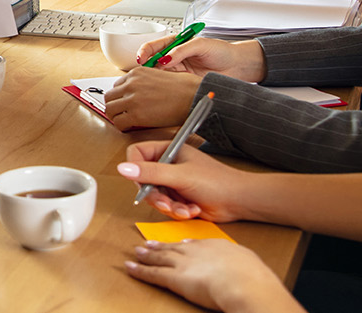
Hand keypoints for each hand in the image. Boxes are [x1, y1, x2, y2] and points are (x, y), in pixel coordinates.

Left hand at [105, 66, 207, 129]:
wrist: (194, 97)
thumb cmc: (185, 88)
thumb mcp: (160, 75)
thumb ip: (145, 82)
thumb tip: (140, 93)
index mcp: (137, 72)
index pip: (117, 85)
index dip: (120, 97)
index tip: (124, 103)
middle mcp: (131, 83)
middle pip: (109, 97)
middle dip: (115, 106)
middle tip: (121, 114)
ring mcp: (131, 98)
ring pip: (110, 110)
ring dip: (116, 117)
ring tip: (125, 122)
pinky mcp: (135, 114)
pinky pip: (118, 123)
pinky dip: (122, 127)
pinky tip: (130, 128)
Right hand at [118, 140, 251, 222]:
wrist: (239, 201)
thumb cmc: (218, 181)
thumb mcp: (181, 176)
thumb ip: (151, 172)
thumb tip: (123, 168)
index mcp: (168, 150)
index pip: (137, 154)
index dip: (135, 169)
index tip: (142, 183)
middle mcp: (168, 164)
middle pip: (143, 180)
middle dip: (156, 196)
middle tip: (167, 203)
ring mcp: (173, 182)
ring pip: (154, 197)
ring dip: (169, 206)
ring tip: (185, 208)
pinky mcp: (178, 197)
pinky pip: (166, 207)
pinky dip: (177, 212)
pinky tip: (192, 210)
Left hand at [127, 239, 297, 311]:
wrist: (244, 283)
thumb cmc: (252, 278)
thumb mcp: (249, 263)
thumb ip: (240, 263)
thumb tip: (243, 268)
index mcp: (217, 246)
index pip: (197, 243)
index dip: (186, 244)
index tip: (181, 243)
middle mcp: (197, 251)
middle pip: (175, 247)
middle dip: (161, 245)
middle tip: (150, 243)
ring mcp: (184, 263)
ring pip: (160, 257)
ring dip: (147, 255)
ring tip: (137, 251)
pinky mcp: (174, 278)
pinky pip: (152, 274)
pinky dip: (139, 271)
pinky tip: (130, 268)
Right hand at [135, 37, 264, 81]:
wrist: (237, 66)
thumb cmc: (222, 52)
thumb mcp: (201, 45)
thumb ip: (181, 50)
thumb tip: (165, 59)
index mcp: (176, 43)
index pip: (154, 46)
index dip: (145, 52)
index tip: (142, 59)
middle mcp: (174, 57)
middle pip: (153, 61)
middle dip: (146, 67)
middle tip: (143, 73)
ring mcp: (178, 70)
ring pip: (158, 74)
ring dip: (153, 78)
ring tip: (151, 82)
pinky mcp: (183, 83)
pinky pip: (168, 84)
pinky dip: (162, 87)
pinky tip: (160, 89)